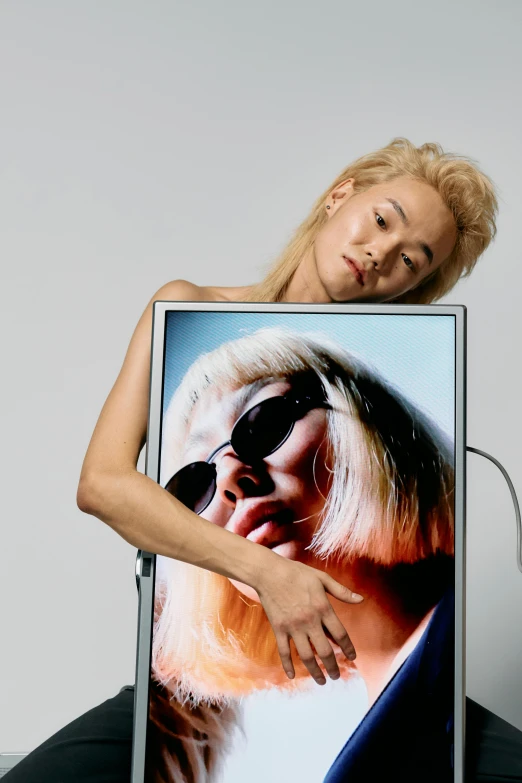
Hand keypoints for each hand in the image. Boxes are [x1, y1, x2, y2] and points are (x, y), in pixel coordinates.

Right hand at [255, 558, 363, 684]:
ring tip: (322, 681)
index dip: (348, 648)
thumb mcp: (322, 578)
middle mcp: (309, 620)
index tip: (352, 658)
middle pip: (325, 651)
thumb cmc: (297, 573)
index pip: (340, 634)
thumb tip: (361, 600)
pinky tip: (292, 675)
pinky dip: (288, 665)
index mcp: (323, 608)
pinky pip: (284, 652)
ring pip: (306, 656)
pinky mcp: (278, 629)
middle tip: (336, 676)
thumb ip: (342, 591)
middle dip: (333, 667)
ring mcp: (293, 626)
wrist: (269, 572)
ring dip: (315, 672)